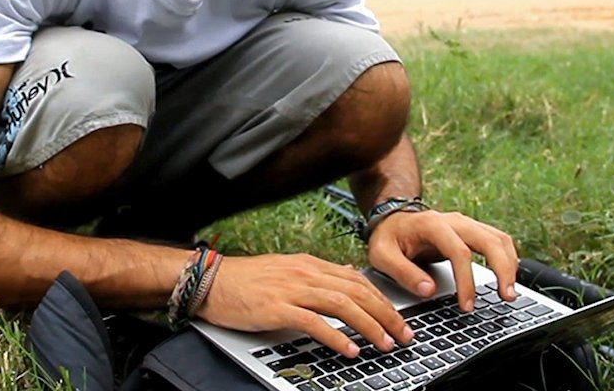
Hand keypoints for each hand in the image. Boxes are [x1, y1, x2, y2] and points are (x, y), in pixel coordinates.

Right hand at [198, 253, 414, 357]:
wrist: (210, 280)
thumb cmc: (245, 280)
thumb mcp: (287, 270)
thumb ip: (317, 276)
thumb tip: (347, 278)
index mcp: (309, 264)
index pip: (357, 280)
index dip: (382, 299)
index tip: (398, 318)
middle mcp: (305, 273)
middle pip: (357, 292)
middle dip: (386, 314)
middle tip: (403, 335)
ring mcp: (291, 289)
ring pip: (342, 305)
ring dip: (368, 326)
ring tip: (383, 344)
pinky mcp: (276, 307)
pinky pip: (313, 322)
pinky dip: (335, 336)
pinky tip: (348, 349)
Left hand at [365, 210, 518, 312]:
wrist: (392, 220)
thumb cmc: (388, 238)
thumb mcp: (382, 255)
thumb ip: (403, 272)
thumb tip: (428, 290)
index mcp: (432, 225)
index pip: (459, 252)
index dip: (467, 280)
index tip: (467, 305)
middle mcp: (454, 221)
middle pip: (490, 240)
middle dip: (503, 269)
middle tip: (506, 297)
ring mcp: (466, 224)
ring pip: (499, 238)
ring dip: (510, 264)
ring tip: (510, 293)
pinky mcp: (472, 231)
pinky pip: (498, 241)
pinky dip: (508, 258)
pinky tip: (509, 278)